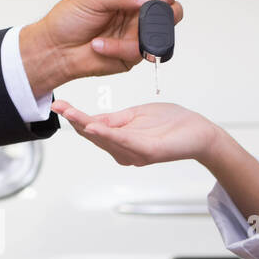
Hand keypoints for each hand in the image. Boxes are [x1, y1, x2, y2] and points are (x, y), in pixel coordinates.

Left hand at [20, 0, 184, 98]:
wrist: (55, 49)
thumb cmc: (67, 20)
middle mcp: (136, 13)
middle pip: (171, 12)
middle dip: (161, 18)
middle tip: (143, 21)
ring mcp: (136, 34)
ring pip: (160, 36)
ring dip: (133, 38)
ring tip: (104, 36)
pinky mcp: (132, 54)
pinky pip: (141, 53)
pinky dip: (120, 50)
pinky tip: (101, 46)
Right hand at [51, 99, 216, 165]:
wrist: (200, 132)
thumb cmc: (172, 123)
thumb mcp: (135, 115)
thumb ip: (113, 119)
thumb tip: (89, 119)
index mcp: (119, 140)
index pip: (91, 127)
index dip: (74, 116)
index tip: (58, 104)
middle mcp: (123, 151)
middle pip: (93, 134)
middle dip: (75, 120)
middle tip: (59, 107)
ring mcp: (134, 153)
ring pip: (104, 138)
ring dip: (86, 126)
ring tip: (70, 114)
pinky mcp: (148, 152)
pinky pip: (123, 142)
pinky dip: (107, 135)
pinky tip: (95, 127)